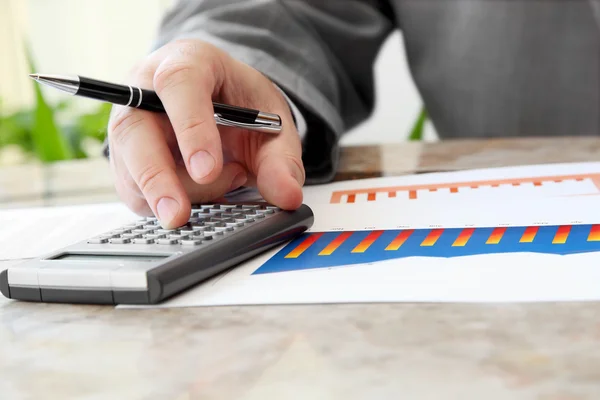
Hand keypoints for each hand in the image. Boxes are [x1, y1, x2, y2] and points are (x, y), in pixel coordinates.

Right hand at [107, 39, 304, 227]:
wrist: (224, 104)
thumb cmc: (242, 104)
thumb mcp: (272, 123)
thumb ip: (280, 159)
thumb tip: (287, 195)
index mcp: (189, 62)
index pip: (178, 84)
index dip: (191, 127)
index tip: (206, 169)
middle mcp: (146, 90)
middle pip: (134, 130)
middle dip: (157, 178)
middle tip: (179, 215)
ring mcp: (130, 126)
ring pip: (130, 168)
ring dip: (174, 194)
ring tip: (228, 183)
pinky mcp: (125, 161)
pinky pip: (134, 192)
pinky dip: (169, 203)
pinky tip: (206, 192)